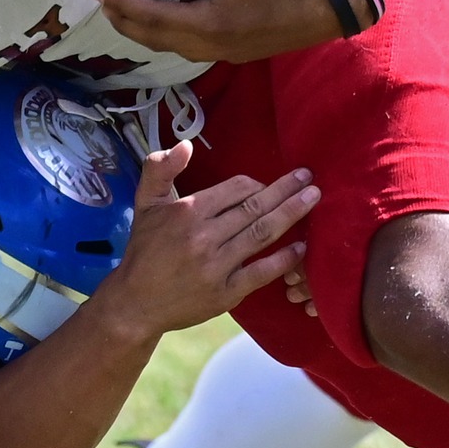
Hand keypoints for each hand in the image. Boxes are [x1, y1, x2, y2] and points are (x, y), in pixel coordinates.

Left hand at [94, 0, 367, 63]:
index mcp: (207, 25)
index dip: (121, 4)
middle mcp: (211, 46)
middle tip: (105, 6)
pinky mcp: (240, 51)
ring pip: (174, 47)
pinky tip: (176, 22)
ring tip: (131, 15)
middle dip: (126, 23)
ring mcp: (226, 53)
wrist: (328, 6)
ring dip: (148, 33)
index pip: (151, 18)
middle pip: (156, 40)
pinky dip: (173, 35)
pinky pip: (193, 47)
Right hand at [98, 139, 319, 332]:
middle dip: (285, 190)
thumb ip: (160, 169)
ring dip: (291, 214)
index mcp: (187, 211)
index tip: (269, 185)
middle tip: (309, 178)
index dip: (257, 184)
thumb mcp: (145, 204)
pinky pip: (261, 272)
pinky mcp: (226, 293)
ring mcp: (217, 266)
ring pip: (262, 234)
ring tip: (313, 199)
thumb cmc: (143, 251)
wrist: (136, 303)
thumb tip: (185, 144)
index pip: (235, 188)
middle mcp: (204, 237)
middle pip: (254, 207)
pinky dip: (284, 258)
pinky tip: (301, 246)